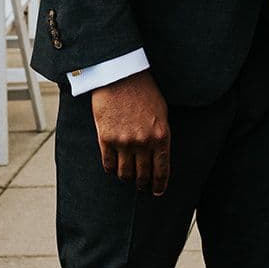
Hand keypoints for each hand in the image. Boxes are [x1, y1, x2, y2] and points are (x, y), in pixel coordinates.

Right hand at [90, 70, 169, 195]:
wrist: (121, 75)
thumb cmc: (144, 90)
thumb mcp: (161, 112)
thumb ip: (159, 135)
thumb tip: (158, 156)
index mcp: (161, 136)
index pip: (162, 169)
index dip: (160, 184)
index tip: (158, 192)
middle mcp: (144, 142)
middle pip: (142, 175)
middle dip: (142, 183)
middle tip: (141, 186)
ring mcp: (124, 142)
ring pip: (124, 173)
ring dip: (126, 177)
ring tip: (126, 176)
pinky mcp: (106, 138)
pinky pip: (108, 163)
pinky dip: (110, 168)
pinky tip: (112, 168)